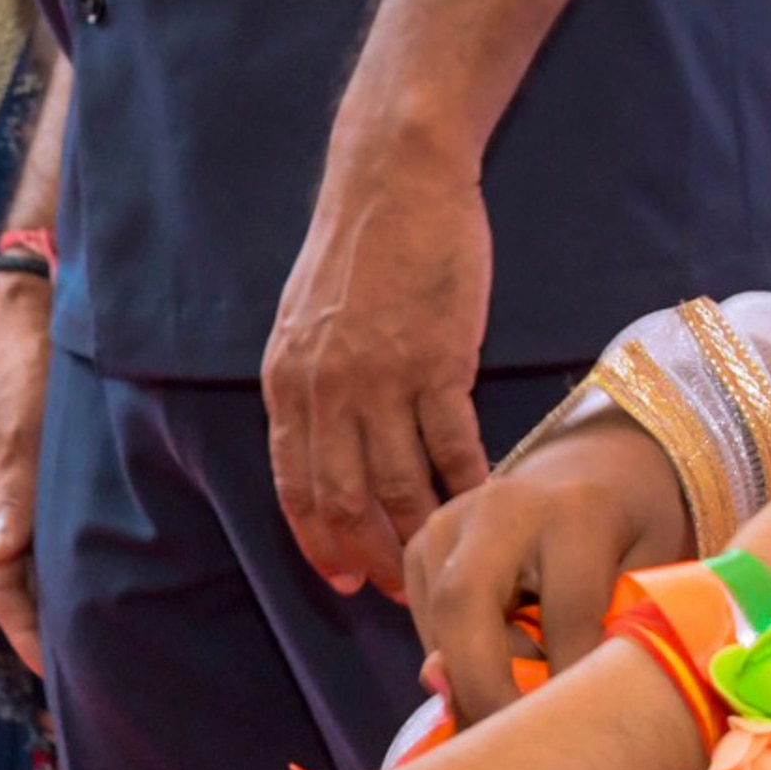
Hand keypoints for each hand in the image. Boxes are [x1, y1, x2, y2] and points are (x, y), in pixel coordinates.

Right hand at [0, 278, 55, 671]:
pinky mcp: (22, 470)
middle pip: (6, 578)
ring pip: (18, 558)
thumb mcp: (20, 431)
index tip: (49, 670)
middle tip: (67, 670)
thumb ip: (12, 494)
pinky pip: (30, 532)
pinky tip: (68, 578)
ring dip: (39, 597)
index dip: (23, 629)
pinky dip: (46, 564)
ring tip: (71, 636)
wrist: (28, 309)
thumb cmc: (26, 369)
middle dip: (30, 624)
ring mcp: (3, 486)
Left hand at [263, 163, 490, 597]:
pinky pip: (453, 446)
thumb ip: (309, 385)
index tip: (343, 578)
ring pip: (400, 485)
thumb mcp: (303, 322)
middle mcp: (325, 390)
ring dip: (422, 533)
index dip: (319, 541)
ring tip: (444, 558)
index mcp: (287, 382)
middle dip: (372, 555)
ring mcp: (381, 379)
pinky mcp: (439, 362)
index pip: (294, 485)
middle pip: (346, 500)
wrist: (395, 180)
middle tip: (401, 589)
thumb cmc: (358, 247)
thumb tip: (320, 444)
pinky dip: (470, 485)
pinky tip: (484, 506)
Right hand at [404, 415, 690, 727]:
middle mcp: (500, 507)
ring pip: (438, 624)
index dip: (570, 684)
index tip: (581, 738)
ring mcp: (449, 521)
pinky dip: (463, 656)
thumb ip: (598, 633)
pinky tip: (503, 652)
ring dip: (475, 674)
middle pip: (463, 607)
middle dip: (482, 689)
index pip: (565, 614)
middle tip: (509, 749)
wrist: (597, 467)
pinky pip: (427, 621)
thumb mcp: (642, 580)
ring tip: (524, 684)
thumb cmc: (634, 536)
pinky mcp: (421, 542)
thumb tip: (523, 689)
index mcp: (577, 513)